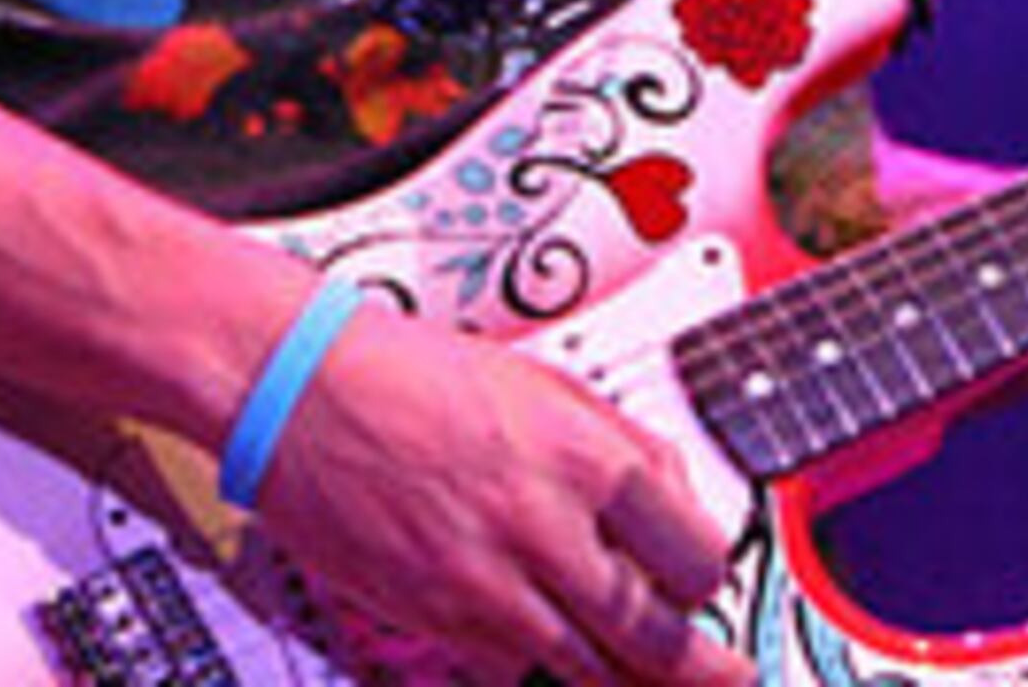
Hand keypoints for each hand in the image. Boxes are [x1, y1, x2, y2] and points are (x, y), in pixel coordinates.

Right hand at [253, 300, 752, 686]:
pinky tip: (550, 655)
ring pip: (586, 672)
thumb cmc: (415, 372)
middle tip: (726, 677)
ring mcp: (487, 582)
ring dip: (625, 683)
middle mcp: (544, 526)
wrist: (301, 388)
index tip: (707, 587)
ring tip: (644, 682)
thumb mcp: (547, 382)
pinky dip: (537, 668)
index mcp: (586, 457)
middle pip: (654, 638)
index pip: (695, 558)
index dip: (710, 582)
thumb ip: (624, 443)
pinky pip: (510, 670)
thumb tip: (680, 501)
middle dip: (701, 670)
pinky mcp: (434, 618)